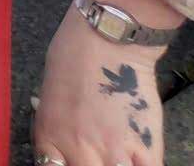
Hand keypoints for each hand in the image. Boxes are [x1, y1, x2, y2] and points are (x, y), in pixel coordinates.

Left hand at [31, 0, 179, 165]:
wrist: (106, 41)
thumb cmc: (72, 57)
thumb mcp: (49, 98)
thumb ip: (56, 129)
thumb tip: (61, 148)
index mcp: (49, 137)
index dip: (67, 165)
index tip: (77, 159)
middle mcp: (77, 151)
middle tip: (103, 156)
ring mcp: (111, 153)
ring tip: (122, 154)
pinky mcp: (144, 148)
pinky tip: (142, 156)